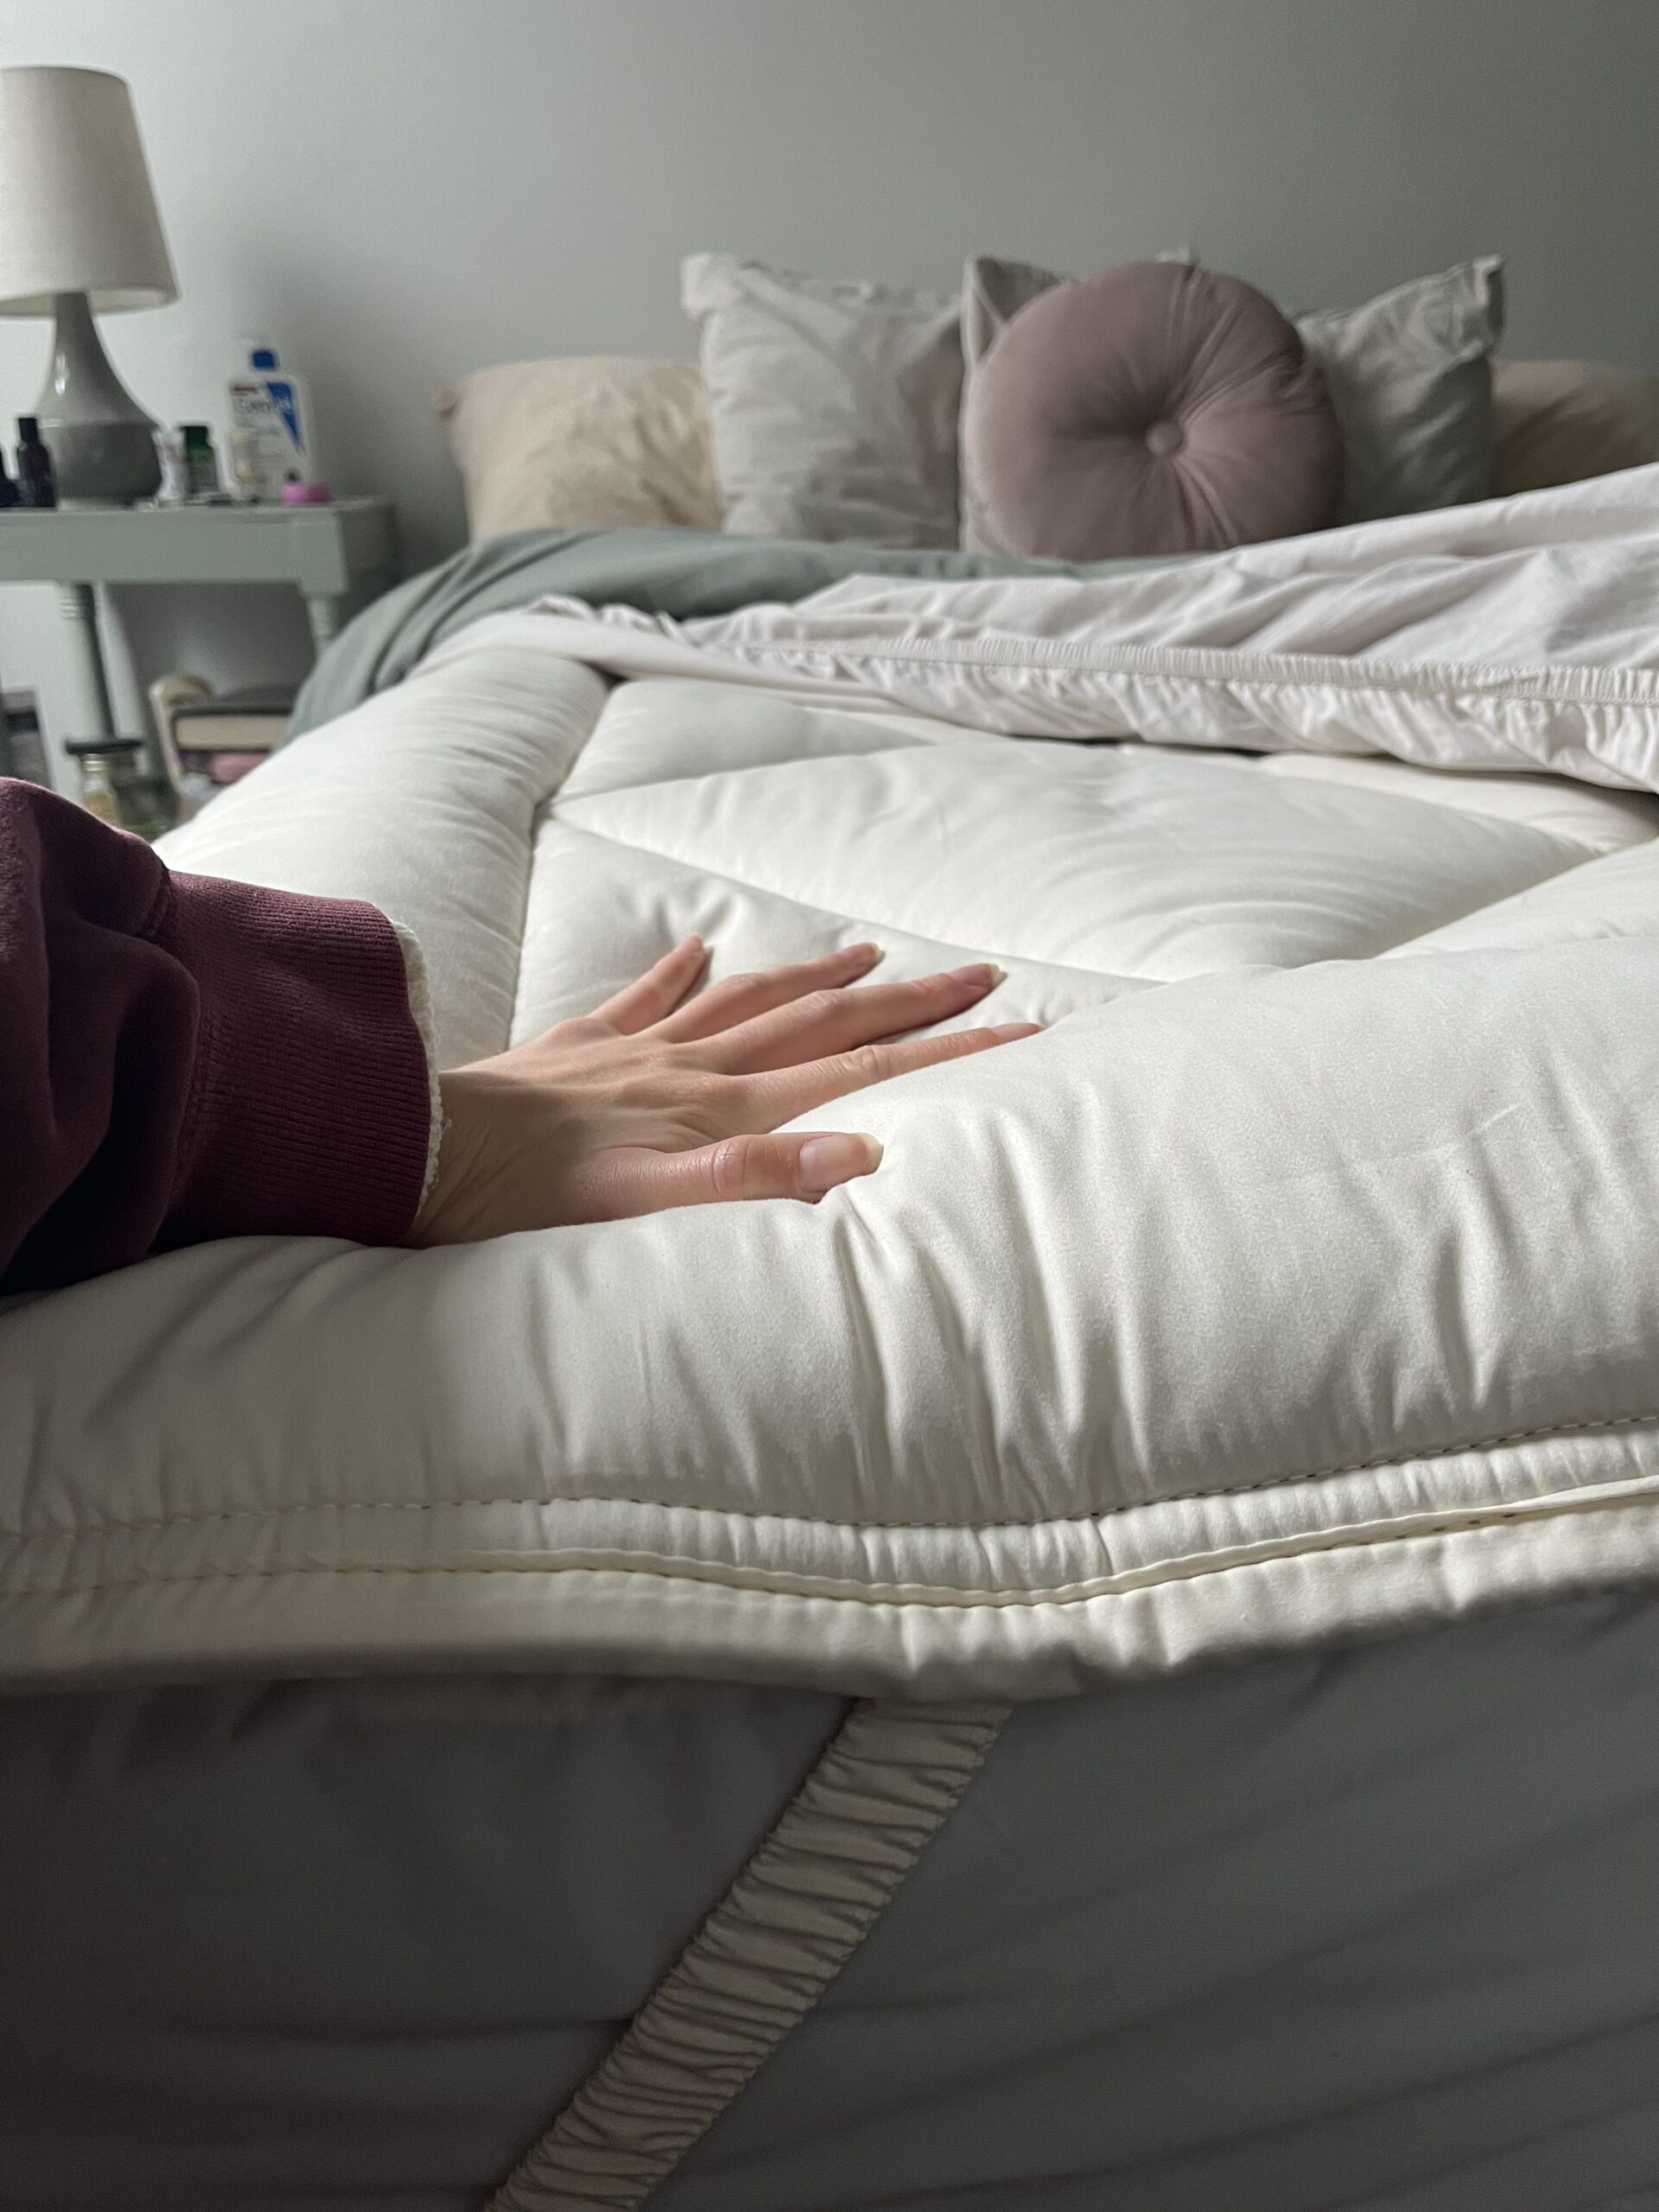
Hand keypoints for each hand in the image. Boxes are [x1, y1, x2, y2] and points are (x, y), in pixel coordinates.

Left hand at [407, 937, 1036, 1242]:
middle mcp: (691, 1069)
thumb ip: (760, 1177)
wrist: (423, 1155)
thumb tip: (865, 1153)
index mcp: (720, 1109)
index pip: (856, 1069)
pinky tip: (697, 947)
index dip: (942, 1048)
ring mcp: (638, 1052)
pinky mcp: (584, 1049)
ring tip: (867, 950)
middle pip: (819, 1021)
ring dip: (815, 977)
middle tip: (980, 970)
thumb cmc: (533, 1195)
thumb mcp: (654, 1203)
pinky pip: (644, 998)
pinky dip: (679, 973)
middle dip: (907, 998)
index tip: (1018, 1026)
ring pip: (747, 1000)